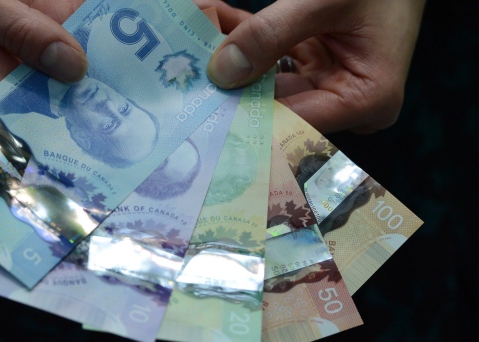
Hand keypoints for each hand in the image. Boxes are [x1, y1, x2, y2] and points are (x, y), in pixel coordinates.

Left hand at [203, 0, 425, 133]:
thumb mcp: (324, 0)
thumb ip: (271, 34)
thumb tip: (220, 72)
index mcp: (366, 99)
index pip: (293, 121)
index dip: (245, 113)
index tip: (200, 104)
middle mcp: (348, 103)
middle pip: (276, 103)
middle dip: (230, 79)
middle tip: (184, 67)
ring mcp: (331, 85)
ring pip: (267, 80)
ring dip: (232, 55)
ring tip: (192, 34)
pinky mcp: (316, 66)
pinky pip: (273, 60)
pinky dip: (246, 40)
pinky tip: (213, 21)